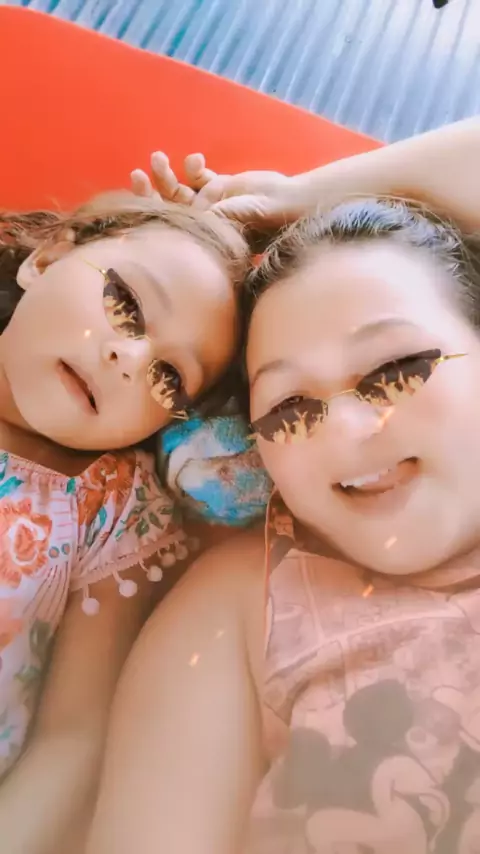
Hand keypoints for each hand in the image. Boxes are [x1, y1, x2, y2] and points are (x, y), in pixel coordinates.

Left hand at [131, 152, 303, 228]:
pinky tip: (197, 160)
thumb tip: (174, 217)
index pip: (167, 225)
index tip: (140, 188)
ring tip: (158, 157)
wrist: (288, 201)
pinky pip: (198, 178)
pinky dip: (193, 168)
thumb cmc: (260, 220)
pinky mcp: (220, 188)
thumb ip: (205, 216)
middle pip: (167, 207)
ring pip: (179, 190)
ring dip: (167, 174)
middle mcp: (201, 224)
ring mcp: (209, 205)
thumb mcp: (228, 220)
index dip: (150, 208)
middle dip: (152, 190)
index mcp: (199, 239)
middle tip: (137, 173)